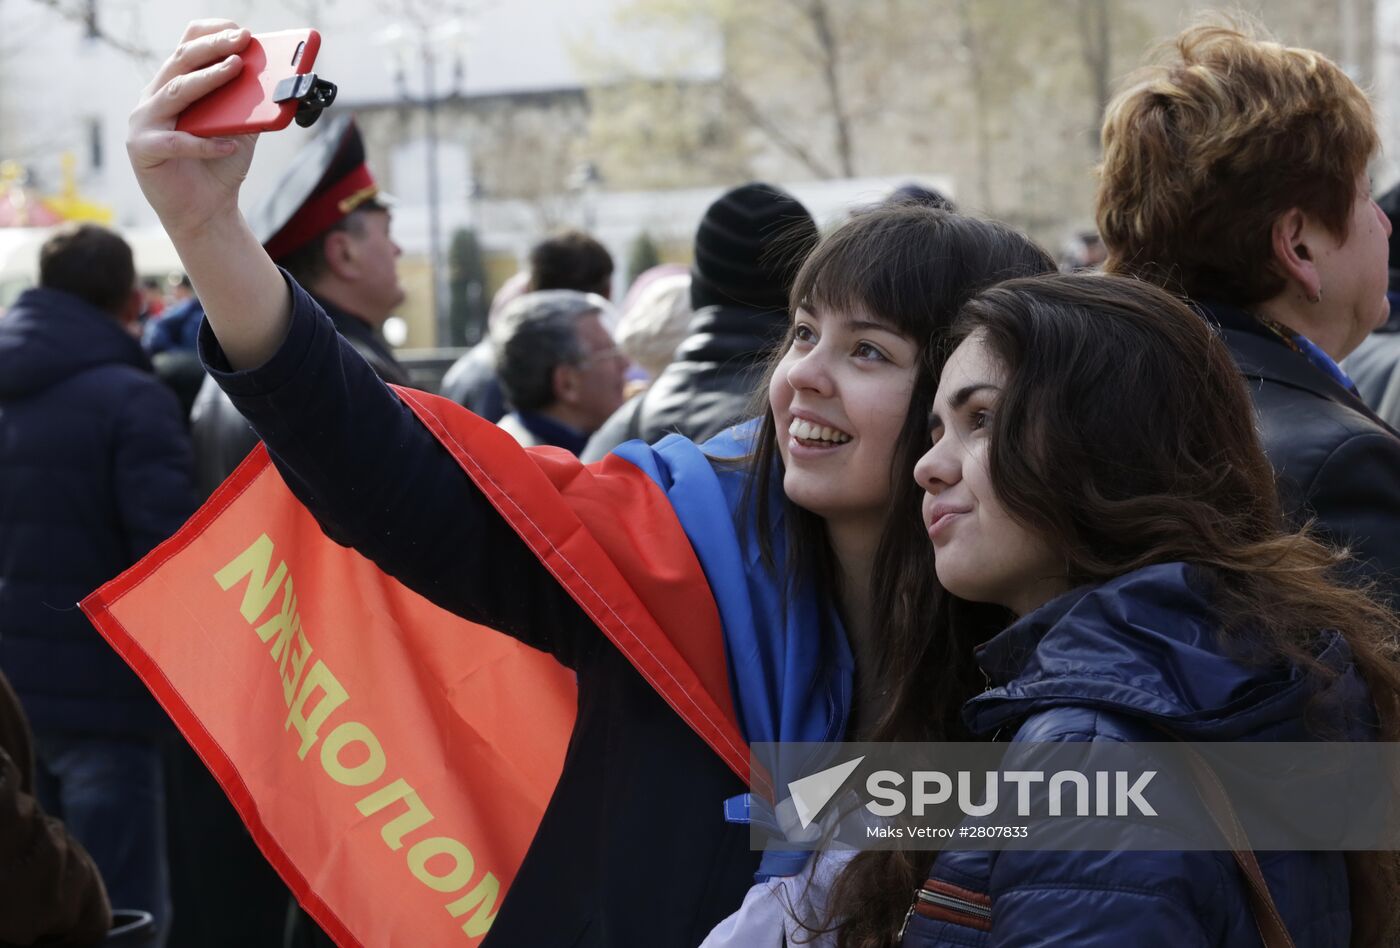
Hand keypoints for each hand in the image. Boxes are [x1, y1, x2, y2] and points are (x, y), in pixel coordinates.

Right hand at [127, 21, 255, 240]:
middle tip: (243, 39)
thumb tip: (276, 80)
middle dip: (214, 47)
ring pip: (176, 92)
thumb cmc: (221, 166)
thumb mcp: (241, 130)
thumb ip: (249, 105)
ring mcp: (144, 122)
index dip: (210, 33)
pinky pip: (177, 142)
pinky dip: (205, 143)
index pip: (186, 47)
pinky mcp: (143, 150)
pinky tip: (230, 143)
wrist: (207, 212)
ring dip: (208, 79)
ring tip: (236, 68)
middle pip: (182, 62)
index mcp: (175, 86)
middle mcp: (154, 98)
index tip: (240, 29)